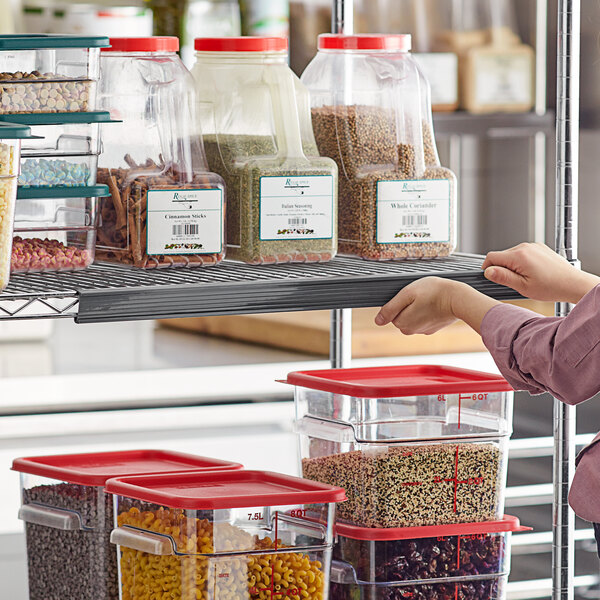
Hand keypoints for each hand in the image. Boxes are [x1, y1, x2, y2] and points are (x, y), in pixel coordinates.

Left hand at [375, 277, 498, 334]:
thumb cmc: (434, 292)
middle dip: (407, 305)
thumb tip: (378, 321)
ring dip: (416, 308)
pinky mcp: (433, 328)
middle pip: (401, 316)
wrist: (459, 298)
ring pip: (412, 317)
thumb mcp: (407, 294)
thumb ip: (390, 308)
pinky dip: (427, 311)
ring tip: (428, 299)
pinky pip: (424, 318)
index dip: (399, 301)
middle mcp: (411, 330)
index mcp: (403, 323)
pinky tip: (434, 304)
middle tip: (419, 296)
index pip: (391, 313)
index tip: (410, 295)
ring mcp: (423, 330)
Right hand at [482, 243, 599, 303]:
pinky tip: (533, 273)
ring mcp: (533, 246)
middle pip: (501, 256)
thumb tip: (488, 271)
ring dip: (513, 265)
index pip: (491, 257)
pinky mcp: (539, 248)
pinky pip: (523, 253)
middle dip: (502, 268)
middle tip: (514, 282)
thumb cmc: (551, 287)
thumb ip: (503, 277)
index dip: (488, 268)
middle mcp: (525, 247)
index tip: (492, 278)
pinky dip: (522, 262)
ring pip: (512, 255)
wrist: (573, 283)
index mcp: (519, 256)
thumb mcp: (522, 286)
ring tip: (526, 278)